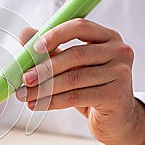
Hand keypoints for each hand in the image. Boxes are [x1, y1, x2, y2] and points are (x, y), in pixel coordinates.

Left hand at [16, 19, 144, 144]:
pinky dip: (53, 101)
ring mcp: (120, 73)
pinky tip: (38, 104)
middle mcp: (119, 51)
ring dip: (44, 88)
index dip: (55, 35)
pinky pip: (77, 96)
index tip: (34, 48)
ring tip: (25, 95)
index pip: (79, 26)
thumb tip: (25, 33)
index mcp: (107, 36)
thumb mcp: (72, 66)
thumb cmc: (92, 87)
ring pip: (73, 78)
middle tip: (24, 79)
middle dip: (44, 68)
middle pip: (75, 55)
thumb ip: (51, 49)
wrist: (116, 118)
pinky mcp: (116, 95)